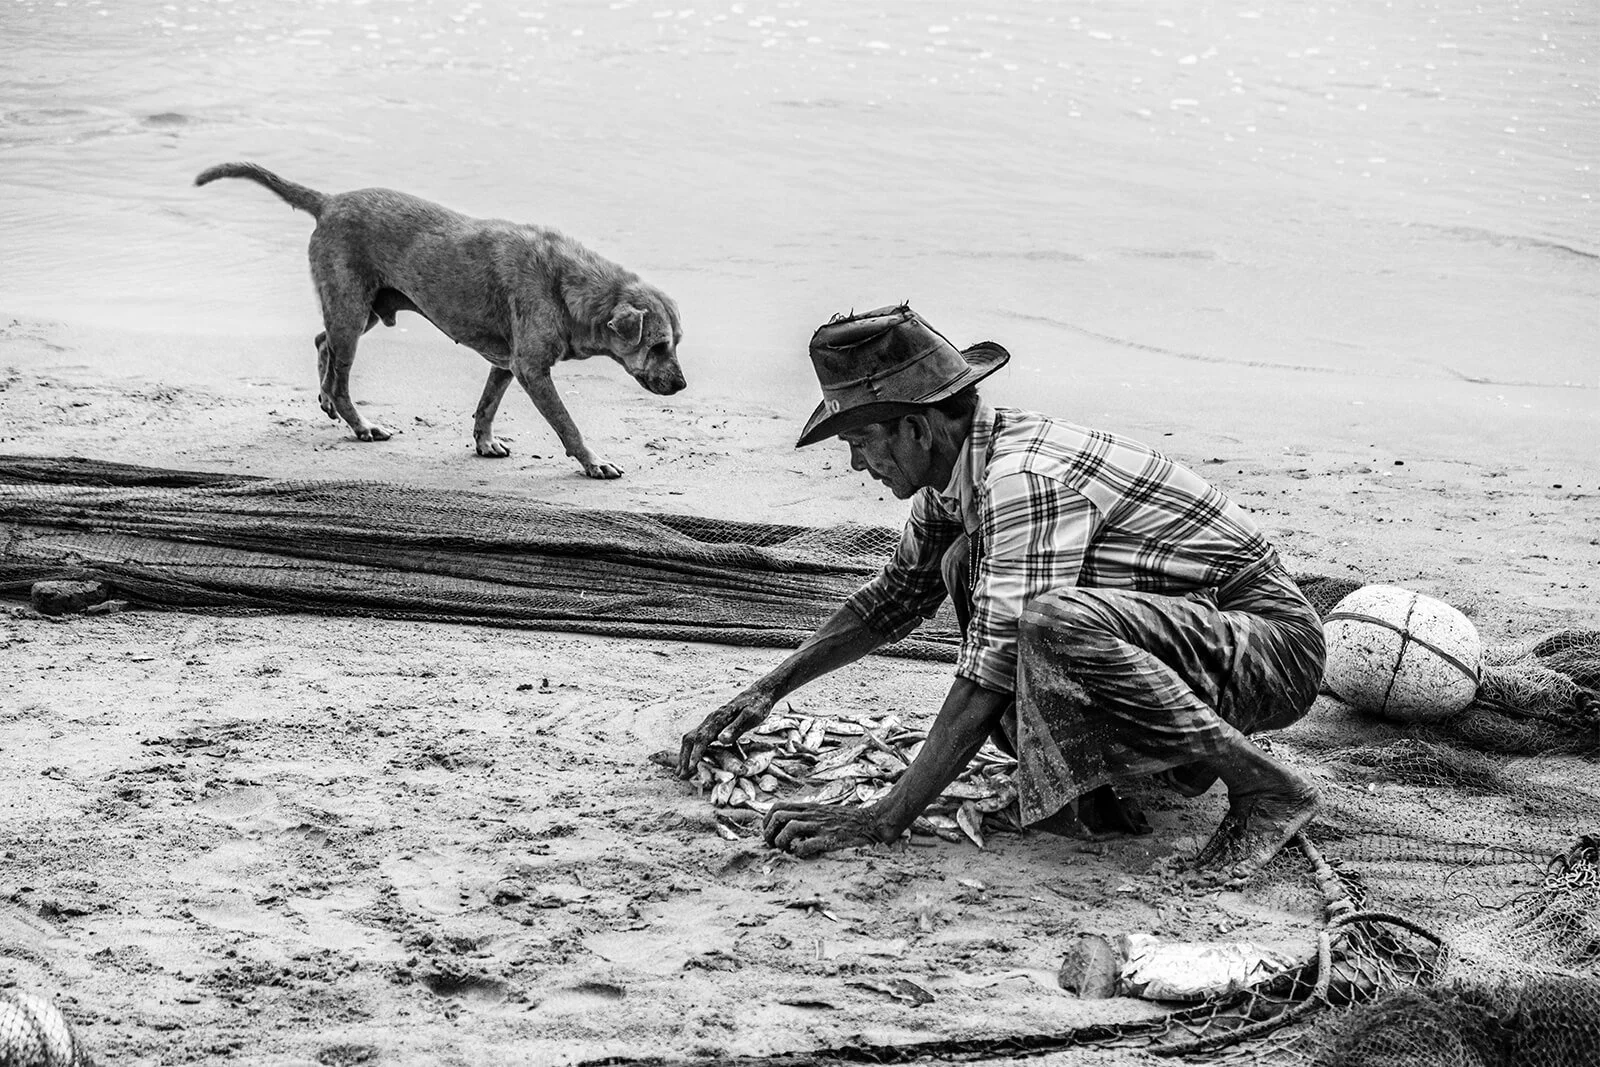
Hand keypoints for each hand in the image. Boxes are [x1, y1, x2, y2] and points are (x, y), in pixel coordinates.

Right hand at [676, 685, 775, 777]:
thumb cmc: (757, 706)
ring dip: (685, 755)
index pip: (702, 737)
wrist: (759, 693)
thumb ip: (735, 728)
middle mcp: (710, 720)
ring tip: (681, 771)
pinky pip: (697, 738)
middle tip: (681, 775)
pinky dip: (691, 750)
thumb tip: (721, 739)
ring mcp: (710, 722)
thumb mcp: (750, 716)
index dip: (695, 753)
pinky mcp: (713, 724)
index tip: (691, 767)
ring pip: (691, 738)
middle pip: (690, 738)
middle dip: (684, 757)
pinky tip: (692, 760)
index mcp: (719, 719)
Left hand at [763, 801, 887, 857]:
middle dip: (769, 833)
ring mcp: (819, 826)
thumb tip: (786, 825)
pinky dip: (798, 851)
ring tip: (785, 850)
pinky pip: (806, 845)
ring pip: (789, 828)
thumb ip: (805, 815)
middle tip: (773, 845)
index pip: (777, 807)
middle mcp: (811, 814)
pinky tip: (801, 854)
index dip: (766, 821)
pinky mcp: (829, 839)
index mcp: (808, 807)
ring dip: (781, 842)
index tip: (768, 833)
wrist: (868, 821)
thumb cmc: (844, 819)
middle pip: (778, 816)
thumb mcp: (821, 811)